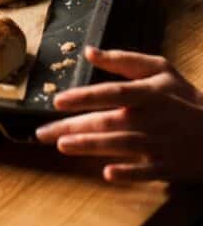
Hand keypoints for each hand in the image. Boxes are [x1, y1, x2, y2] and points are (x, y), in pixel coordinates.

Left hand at [36, 46, 202, 182]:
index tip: (58, 100)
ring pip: (118, 146)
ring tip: (62, 145)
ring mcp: (157, 144)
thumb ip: (124, 60)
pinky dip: (127, 173)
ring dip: (90, 146)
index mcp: (147, 93)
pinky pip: (144, 172)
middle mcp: (150, 118)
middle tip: (42, 132)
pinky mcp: (165, 167)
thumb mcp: (160, 69)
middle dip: (72, 126)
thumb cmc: (183, 98)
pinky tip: (107, 173)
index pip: (111, 93)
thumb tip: (89, 51)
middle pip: (106, 122)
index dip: (84, 96)